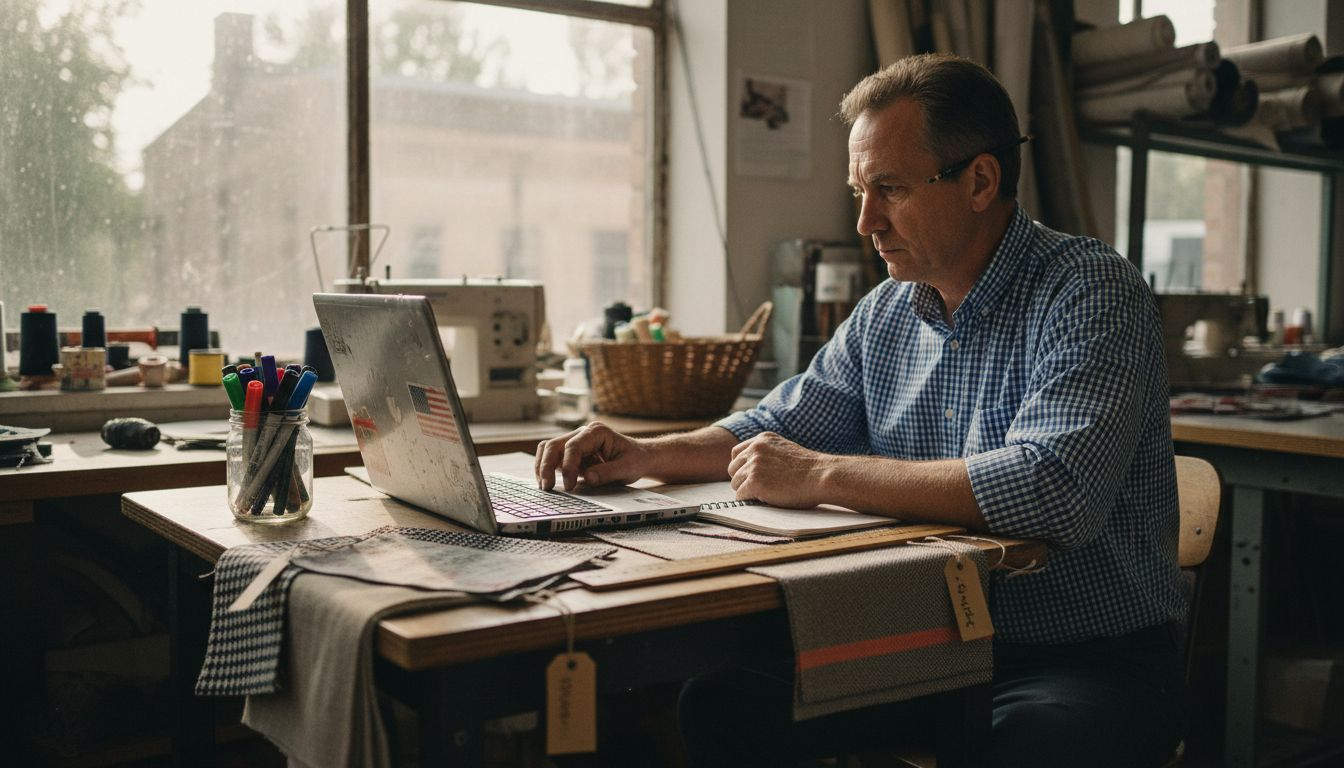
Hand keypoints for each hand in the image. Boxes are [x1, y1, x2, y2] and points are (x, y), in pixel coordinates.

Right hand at [535, 421, 649, 490]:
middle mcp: (582, 433)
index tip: (570, 486)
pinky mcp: (571, 453)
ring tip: (545, 487)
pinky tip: (548, 483)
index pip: (573, 446)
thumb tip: (588, 478)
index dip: (568, 466)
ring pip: (548, 449)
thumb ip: (608, 473)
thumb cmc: (635, 460)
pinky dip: (547, 469)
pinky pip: (552, 457)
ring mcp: (575, 441)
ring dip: (543, 466)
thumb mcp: (628, 468)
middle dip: (547, 466)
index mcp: (596, 432)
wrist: (639, 457)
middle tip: (547, 488)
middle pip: (554, 445)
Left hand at [727, 432, 835, 508]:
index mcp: (762, 439)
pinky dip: (749, 499)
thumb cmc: (809, 469)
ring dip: (747, 491)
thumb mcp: (784, 450)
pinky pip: (740, 494)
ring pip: (735, 483)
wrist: (822, 476)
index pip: (736, 453)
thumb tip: (751, 469)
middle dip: (742, 479)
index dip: (741, 467)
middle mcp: (755, 449)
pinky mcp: (755, 482)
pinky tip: (765, 499)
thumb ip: (768, 454)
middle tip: (757, 488)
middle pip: (732, 468)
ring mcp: (754, 465)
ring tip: (766, 494)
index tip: (750, 476)